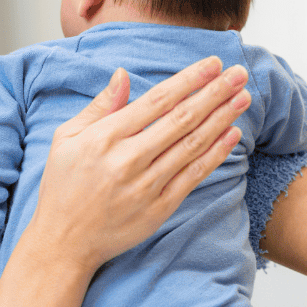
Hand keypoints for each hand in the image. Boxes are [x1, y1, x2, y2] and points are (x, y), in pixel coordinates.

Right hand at [27, 57, 250, 271]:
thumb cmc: (63, 186)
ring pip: (193, 145)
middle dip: (215, 93)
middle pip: (182, 119)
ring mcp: (146, 186)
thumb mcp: (66, 139)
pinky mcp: (159, 208)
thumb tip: (122, 74)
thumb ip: (99, 107)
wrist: (64, 242)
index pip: (157, 101)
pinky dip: (215, 154)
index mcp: (105, 138)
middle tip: (239, 73)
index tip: (212, 64)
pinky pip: (194, 176)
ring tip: (243, 97)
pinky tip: (232, 135)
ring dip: (222, 118)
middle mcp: (128, 160)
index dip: (189, 80)